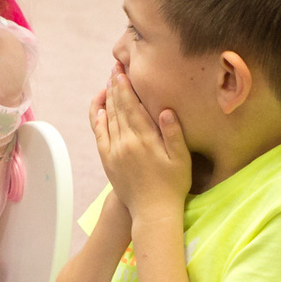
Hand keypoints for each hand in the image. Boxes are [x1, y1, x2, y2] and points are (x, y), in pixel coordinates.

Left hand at [91, 70, 191, 221]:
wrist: (152, 212)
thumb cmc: (172, 185)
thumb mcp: (181, 159)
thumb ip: (174, 134)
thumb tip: (166, 110)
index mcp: (145, 140)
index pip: (132, 107)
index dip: (126, 88)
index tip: (122, 72)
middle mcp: (126, 143)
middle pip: (118, 109)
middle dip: (116, 87)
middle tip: (114, 69)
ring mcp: (114, 152)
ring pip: (108, 119)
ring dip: (108, 100)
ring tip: (108, 84)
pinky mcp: (107, 161)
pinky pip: (100, 136)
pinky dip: (99, 121)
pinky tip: (101, 110)